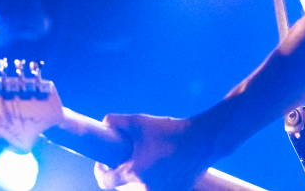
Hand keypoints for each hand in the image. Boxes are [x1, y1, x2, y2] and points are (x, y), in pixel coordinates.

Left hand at [94, 114, 212, 190]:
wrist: (202, 140)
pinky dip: (162, 179)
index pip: (107, 181)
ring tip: (152, 159)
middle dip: (126, 172)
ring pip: (145, 187)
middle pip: (127, 185)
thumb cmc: (171, 131)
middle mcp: (146, 188)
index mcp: (133, 174)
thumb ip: (118, 122)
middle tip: (133, 157)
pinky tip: (168, 165)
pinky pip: (164, 187)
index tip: (103, 163)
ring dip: (144, 177)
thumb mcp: (141, 122)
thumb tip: (105, 121)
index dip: (101, 171)